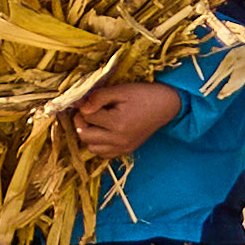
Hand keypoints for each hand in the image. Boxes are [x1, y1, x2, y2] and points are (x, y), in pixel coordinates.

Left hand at [66, 76, 184, 160]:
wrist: (165, 105)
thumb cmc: (143, 95)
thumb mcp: (120, 90)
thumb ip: (97, 98)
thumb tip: (79, 106)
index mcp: (117, 123)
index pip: (86, 117)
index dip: (82, 106)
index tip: (85, 99)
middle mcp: (119, 140)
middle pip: (84, 135)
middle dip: (81, 121)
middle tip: (87, 110)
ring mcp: (123, 148)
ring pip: (92, 148)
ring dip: (88, 134)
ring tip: (95, 121)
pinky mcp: (127, 151)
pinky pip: (104, 154)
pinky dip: (99, 145)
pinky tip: (103, 132)